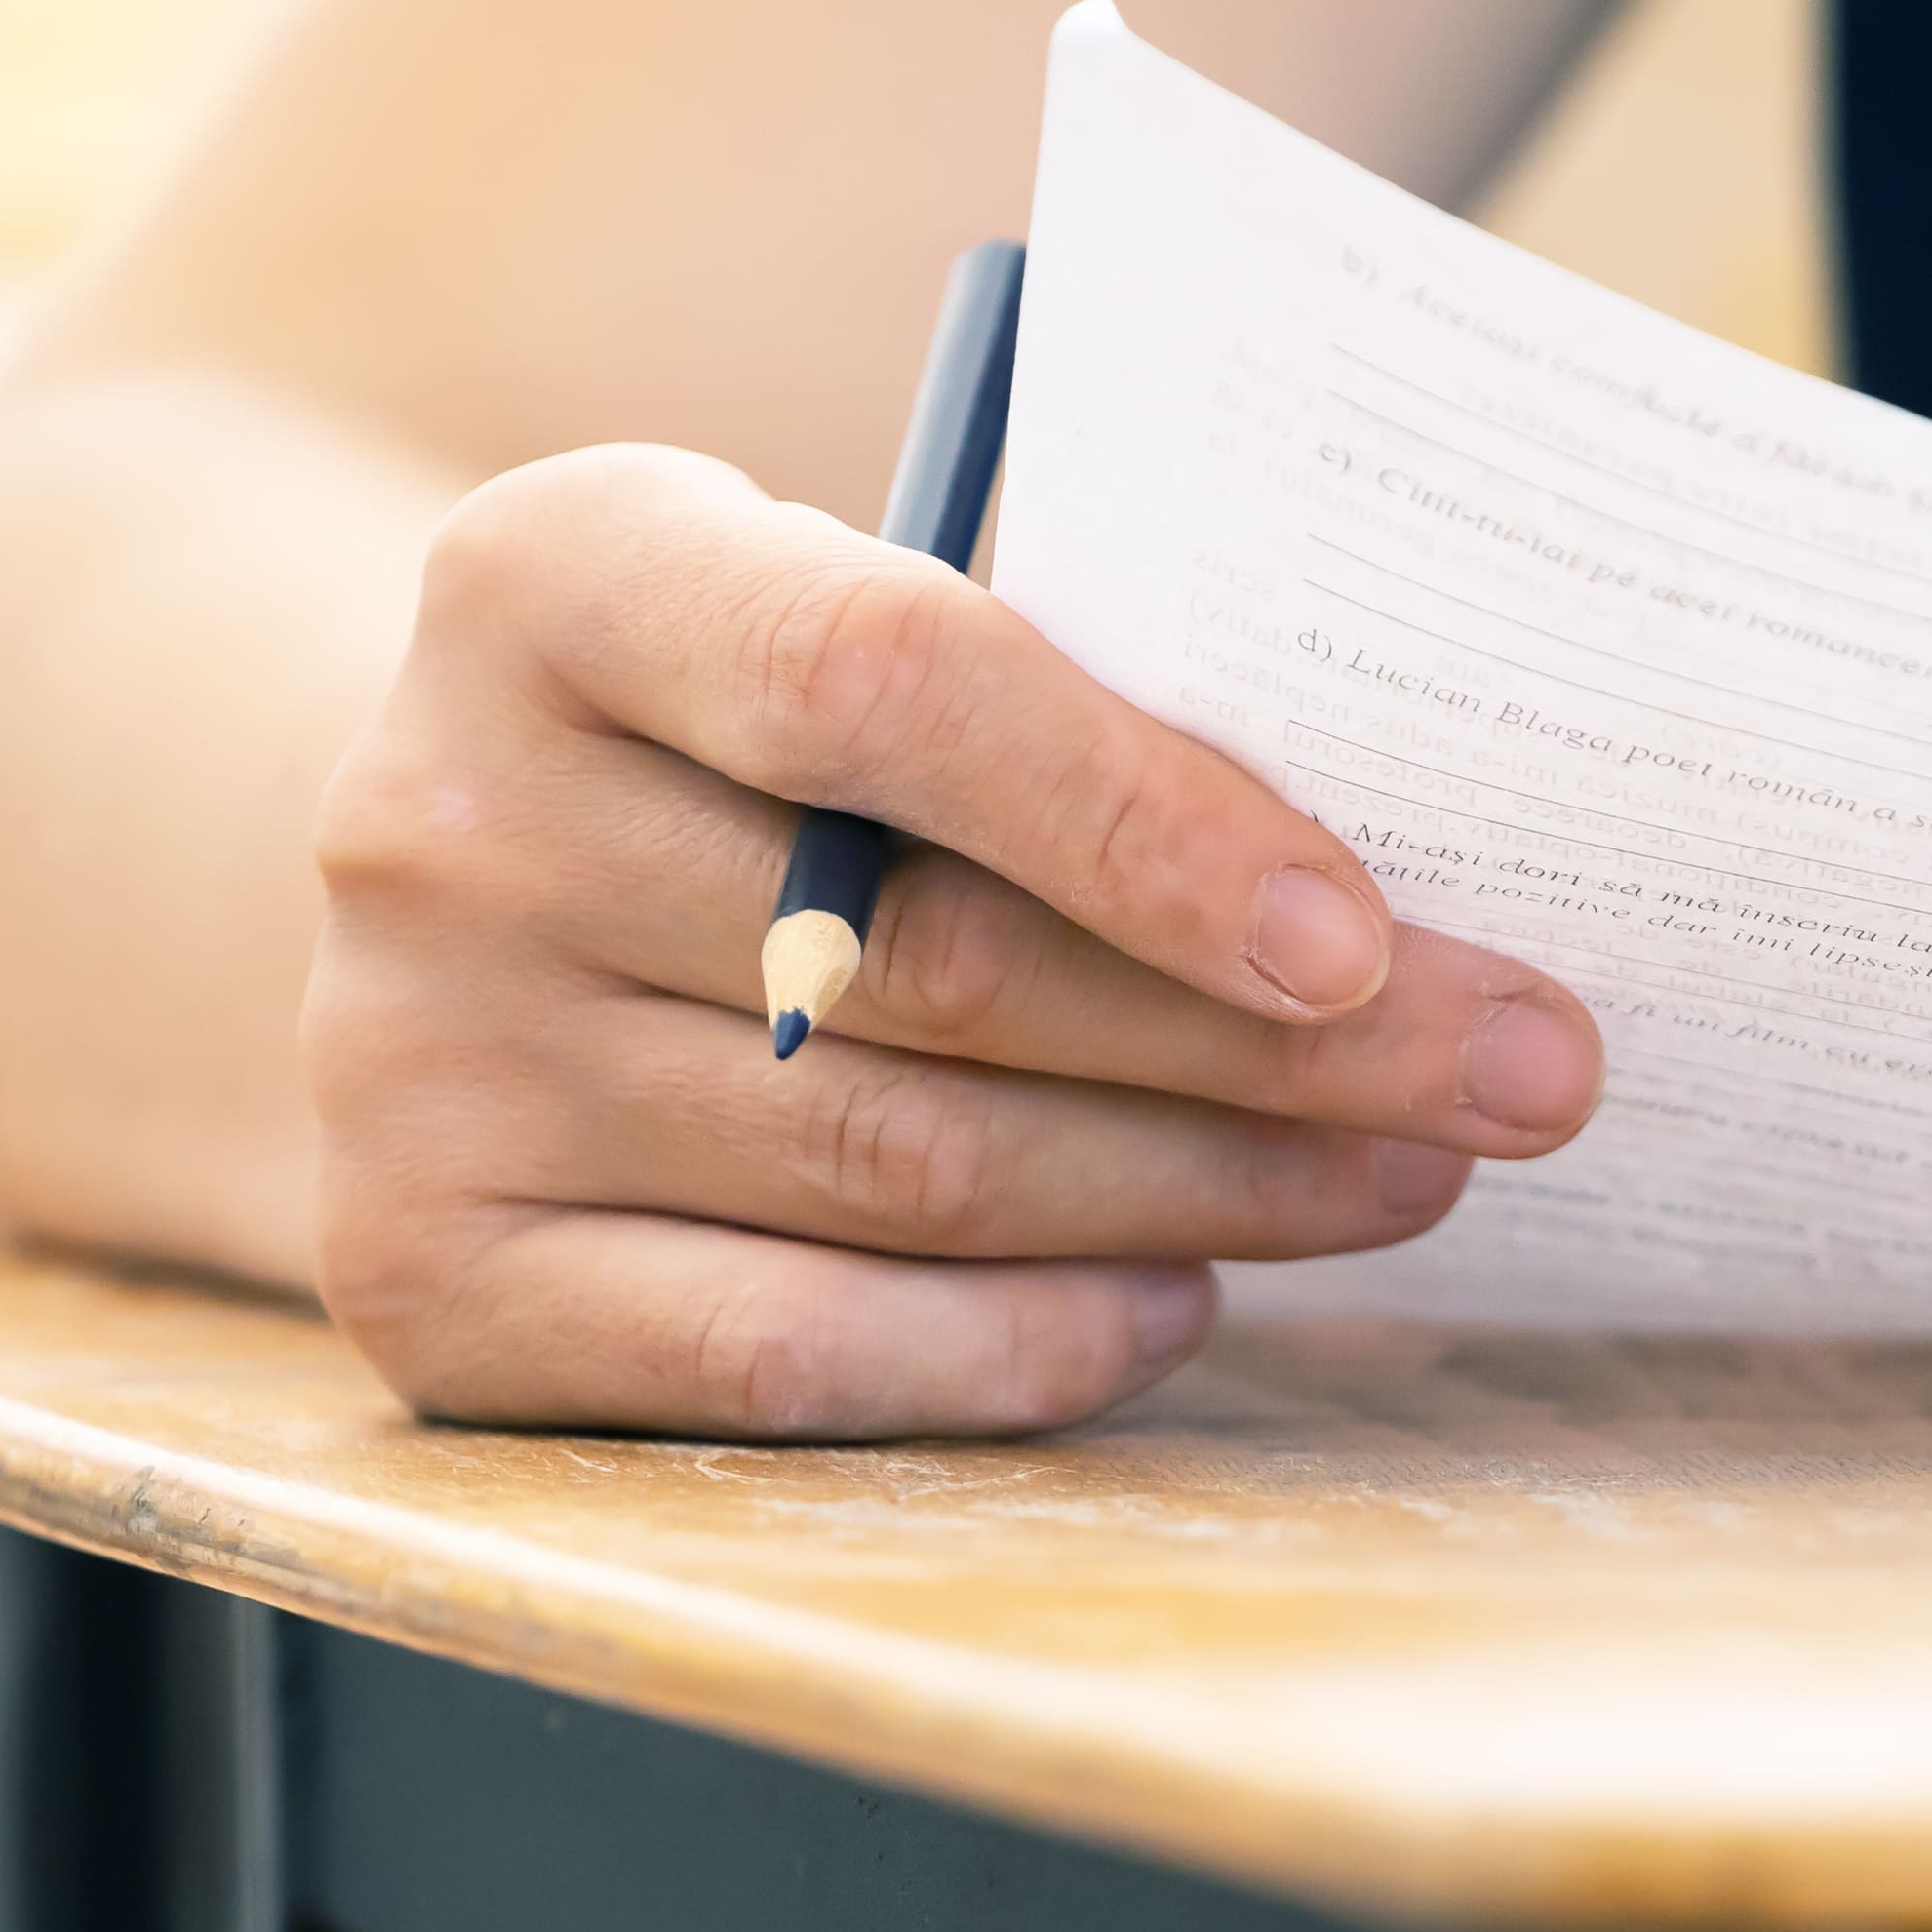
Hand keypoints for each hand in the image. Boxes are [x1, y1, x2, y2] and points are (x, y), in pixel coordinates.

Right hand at [300, 441, 1602, 1435]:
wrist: (445, 894)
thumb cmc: (739, 740)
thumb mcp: (827, 617)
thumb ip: (1035, 686)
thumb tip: (1388, 890)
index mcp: (548, 577)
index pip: (880, 681)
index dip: (1141, 816)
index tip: (1368, 937)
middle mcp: (441, 820)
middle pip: (929, 971)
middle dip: (1275, 1045)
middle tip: (1517, 1073)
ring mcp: (414, 1070)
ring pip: (898, 1174)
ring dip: (1199, 1193)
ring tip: (1408, 1177)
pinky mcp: (426, 1284)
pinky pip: (789, 1355)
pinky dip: (1018, 1348)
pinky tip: (1179, 1308)